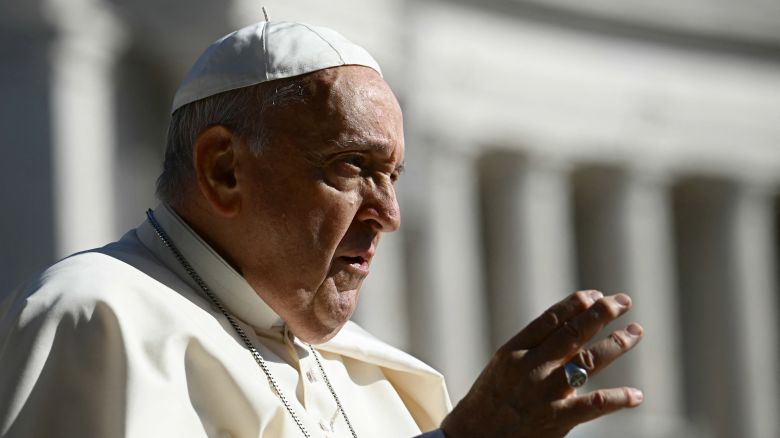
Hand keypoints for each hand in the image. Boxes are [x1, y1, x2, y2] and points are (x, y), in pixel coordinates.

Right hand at [440, 291, 643, 437]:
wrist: (475, 436)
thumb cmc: (491, 398)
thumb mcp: (504, 364)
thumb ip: (533, 347)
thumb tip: (570, 324)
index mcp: (515, 349)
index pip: (551, 318)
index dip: (576, 304)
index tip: (595, 295)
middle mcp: (531, 366)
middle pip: (573, 333)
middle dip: (601, 313)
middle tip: (622, 301)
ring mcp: (545, 392)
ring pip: (588, 361)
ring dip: (616, 343)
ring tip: (635, 331)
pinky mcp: (557, 418)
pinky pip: (594, 405)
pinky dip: (618, 399)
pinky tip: (636, 395)